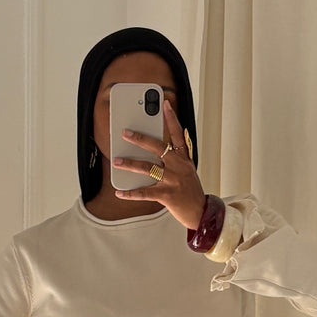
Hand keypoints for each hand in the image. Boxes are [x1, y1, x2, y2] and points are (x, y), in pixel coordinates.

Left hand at [112, 99, 206, 230]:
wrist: (201, 212)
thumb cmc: (191, 191)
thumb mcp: (188, 171)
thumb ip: (176, 160)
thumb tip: (155, 151)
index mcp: (184, 159)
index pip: (177, 134)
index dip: (171, 119)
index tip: (165, 104)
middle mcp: (178, 167)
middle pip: (157, 147)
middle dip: (140, 139)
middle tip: (125, 133)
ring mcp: (173, 180)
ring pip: (147, 168)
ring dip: (130, 164)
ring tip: (116, 161)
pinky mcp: (167, 195)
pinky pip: (145, 193)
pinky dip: (131, 193)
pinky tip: (120, 192)